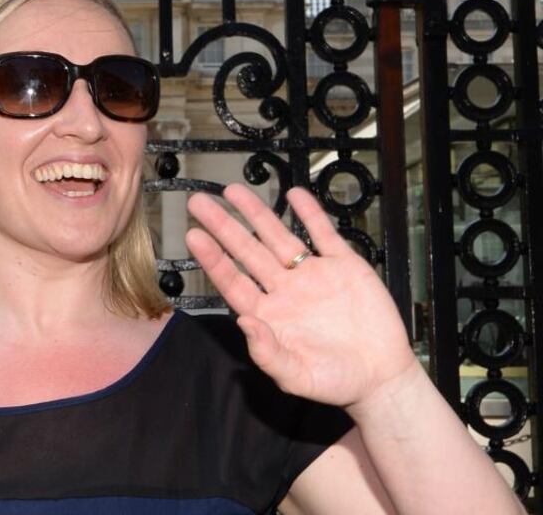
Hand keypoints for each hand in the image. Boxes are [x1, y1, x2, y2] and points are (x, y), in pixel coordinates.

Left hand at [185, 183, 417, 408]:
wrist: (381, 378)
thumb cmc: (335, 383)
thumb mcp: (296, 377)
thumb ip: (267, 353)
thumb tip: (244, 323)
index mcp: (268, 314)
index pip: (233, 281)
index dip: (213, 259)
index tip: (193, 236)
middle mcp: (284, 290)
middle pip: (248, 252)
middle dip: (224, 226)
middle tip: (198, 203)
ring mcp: (313, 276)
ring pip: (279, 237)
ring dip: (257, 214)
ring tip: (233, 191)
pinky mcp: (344, 267)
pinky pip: (323, 235)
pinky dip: (310, 215)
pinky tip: (294, 194)